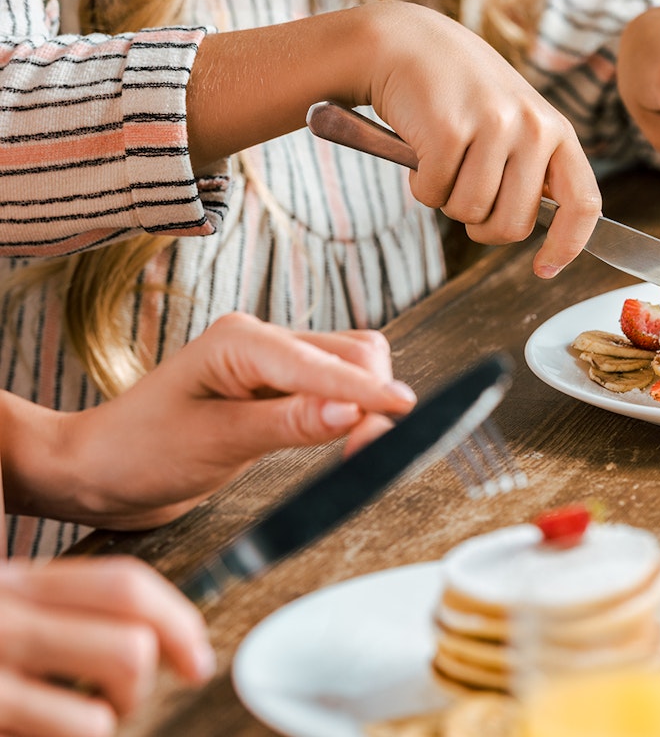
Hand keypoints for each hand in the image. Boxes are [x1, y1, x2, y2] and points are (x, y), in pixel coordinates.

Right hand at [0, 557, 212, 736]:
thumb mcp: (3, 616)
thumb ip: (58, 613)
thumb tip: (154, 636)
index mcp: (18, 584)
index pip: (124, 586)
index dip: (178, 623)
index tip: (196, 658)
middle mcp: (7, 614)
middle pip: (134, 640)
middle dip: (144, 680)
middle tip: (122, 700)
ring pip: (116, 682)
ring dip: (114, 713)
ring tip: (75, 720)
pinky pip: (82, 727)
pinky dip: (79, 735)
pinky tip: (37, 734)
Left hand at [47, 313, 416, 529]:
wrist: (101, 471)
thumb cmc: (138, 453)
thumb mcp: (212, 443)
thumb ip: (286, 424)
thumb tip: (351, 413)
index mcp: (239, 341)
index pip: (322, 363)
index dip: (366, 391)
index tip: (405, 412)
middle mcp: (262, 342)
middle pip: (352, 354)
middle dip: (373, 396)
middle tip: (369, 453)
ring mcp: (274, 364)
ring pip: (352, 367)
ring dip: (368, 401)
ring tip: (360, 450)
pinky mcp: (281, 390)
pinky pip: (337, 388)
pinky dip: (354, 409)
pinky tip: (347, 438)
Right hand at [365, 3, 601, 277]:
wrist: (408, 43)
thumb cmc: (463, 96)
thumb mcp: (516, 123)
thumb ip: (535, 170)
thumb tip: (548, 230)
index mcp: (557, 131)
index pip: (583, 203)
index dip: (567, 245)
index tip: (544, 269)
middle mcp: (533, 127)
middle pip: (513, 226)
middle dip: (482, 227)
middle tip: (466, 196)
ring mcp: (493, 126)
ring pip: (469, 213)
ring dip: (447, 200)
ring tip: (444, 161)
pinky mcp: (449, 129)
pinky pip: (432, 194)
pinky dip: (419, 185)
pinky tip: (421, 149)